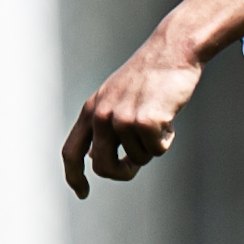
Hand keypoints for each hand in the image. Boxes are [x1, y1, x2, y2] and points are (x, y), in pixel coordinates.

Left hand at [61, 34, 203, 198]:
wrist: (173, 50)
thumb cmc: (150, 76)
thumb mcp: (117, 98)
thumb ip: (104, 126)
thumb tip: (97, 159)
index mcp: (90, 109)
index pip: (71, 152)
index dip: (74, 177)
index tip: (82, 193)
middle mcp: (101, 115)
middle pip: (103, 167)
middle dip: (122, 172)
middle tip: (135, 165)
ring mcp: (122, 119)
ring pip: (138, 159)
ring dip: (152, 146)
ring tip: (159, 118)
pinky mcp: (145, 122)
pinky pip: (157, 150)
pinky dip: (167, 139)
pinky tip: (169, 116)